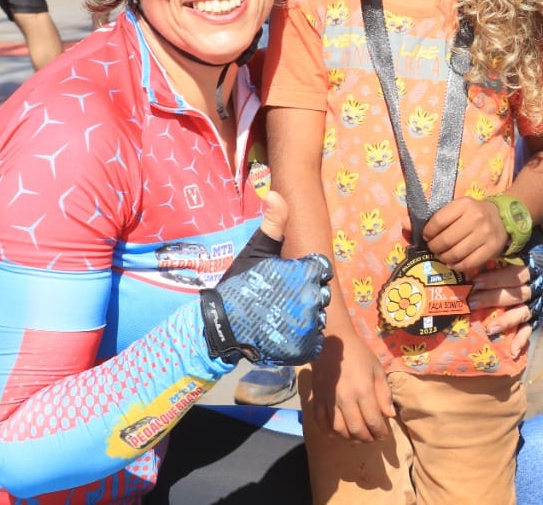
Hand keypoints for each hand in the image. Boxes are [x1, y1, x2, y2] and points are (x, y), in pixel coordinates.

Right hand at [207, 191, 333, 366]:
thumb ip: (273, 224)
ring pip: (319, 316)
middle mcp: (311, 299)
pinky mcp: (304, 347)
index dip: (307, 271)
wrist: (221, 325)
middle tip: (281, 296)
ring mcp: (309, 326)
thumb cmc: (239, 284)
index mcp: (305, 273)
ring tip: (281, 313)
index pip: (320, 270)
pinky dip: (304, 336)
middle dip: (306, 293)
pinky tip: (285, 331)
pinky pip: (314, 339)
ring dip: (306, 315)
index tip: (288, 276)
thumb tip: (276, 194)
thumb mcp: (256, 250)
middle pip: (321, 293)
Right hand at [309, 330, 394, 442]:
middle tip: (372, 439)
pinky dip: (328, 432)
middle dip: (367, 438)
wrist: (332, 342)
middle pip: (356, 429)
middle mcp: (346, 400)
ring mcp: (329, 401)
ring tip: (357, 438)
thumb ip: (384, 393)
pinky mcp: (317, 398)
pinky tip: (336, 435)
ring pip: (338, 429)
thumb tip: (390, 415)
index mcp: (363, 391)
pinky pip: (321, 422)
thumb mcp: (377, 369)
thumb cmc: (358, 354)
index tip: (384, 435)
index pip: (373, 421)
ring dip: (349, 438)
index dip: (380, 432)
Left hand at [423, 196, 509, 274]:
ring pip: (455, 253)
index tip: (426, 236)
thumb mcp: (453, 210)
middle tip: (434, 248)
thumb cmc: (472, 214)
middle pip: (445, 240)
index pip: (437, 222)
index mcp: (464, 205)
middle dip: (434, 247)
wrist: (502, 217)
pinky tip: (453, 262)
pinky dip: (456, 266)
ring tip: (442, 255)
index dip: (427, 233)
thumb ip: (430, 218)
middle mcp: (476, 218)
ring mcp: (485, 235)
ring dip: (443, 257)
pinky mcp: (491, 249)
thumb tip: (404, 224)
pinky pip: (468, 263)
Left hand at [468, 227, 542, 358]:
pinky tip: (513, 351)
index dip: (495, 279)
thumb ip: (499, 253)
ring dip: (506, 321)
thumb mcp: (514, 246)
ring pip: (522, 312)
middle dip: (492, 299)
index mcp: (532, 267)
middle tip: (472, 302)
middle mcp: (537, 286)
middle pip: (515, 294)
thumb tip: (472, 258)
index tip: (475, 282)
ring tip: (490, 329)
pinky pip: (531, 328)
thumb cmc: (521, 251)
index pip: (514, 275)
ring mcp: (538, 302)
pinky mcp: (537, 315)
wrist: (540, 257)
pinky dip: (522, 339)